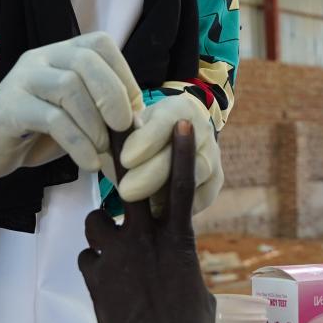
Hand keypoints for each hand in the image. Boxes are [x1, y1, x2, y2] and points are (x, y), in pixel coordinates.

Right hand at [0, 32, 139, 178]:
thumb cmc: (33, 130)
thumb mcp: (74, 116)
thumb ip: (103, 113)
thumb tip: (142, 125)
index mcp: (60, 53)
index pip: (100, 44)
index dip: (123, 75)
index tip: (134, 112)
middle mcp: (41, 58)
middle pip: (86, 60)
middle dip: (113, 96)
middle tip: (124, 130)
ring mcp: (22, 80)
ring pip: (69, 86)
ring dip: (94, 122)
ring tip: (103, 151)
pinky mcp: (9, 108)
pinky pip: (50, 118)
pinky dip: (76, 142)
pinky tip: (87, 163)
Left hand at [79, 123, 216, 322]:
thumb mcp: (200, 297)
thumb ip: (188, 274)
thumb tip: (187, 278)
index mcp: (180, 241)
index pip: (180, 186)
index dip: (180, 152)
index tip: (178, 122)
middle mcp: (146, 240)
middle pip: (126, 186)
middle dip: (119, 170)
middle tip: (112, 154)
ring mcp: (118, 258)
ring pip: (96, 221)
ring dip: (101, 230)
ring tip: (109, 248)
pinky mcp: (97, 281)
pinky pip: (87, 260)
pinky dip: (94, 267)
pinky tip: (103, 286)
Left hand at [118, 92, 222, 213]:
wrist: (175, 135)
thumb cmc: (142, 132)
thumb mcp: (129, 125)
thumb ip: (119, 136)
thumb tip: (106, 143)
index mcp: (178, 109)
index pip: (162, 125)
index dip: (143, 144)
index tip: (125, 160)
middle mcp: (201, 130)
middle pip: (177, 158)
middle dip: (148, 177)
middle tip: (125, 192)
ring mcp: (212, 156)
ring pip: (189, 181)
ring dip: (161, 198)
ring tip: (136, 210)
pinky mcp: (216, 181)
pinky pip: (198, 201)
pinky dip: (176, 212)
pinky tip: (154, 213)